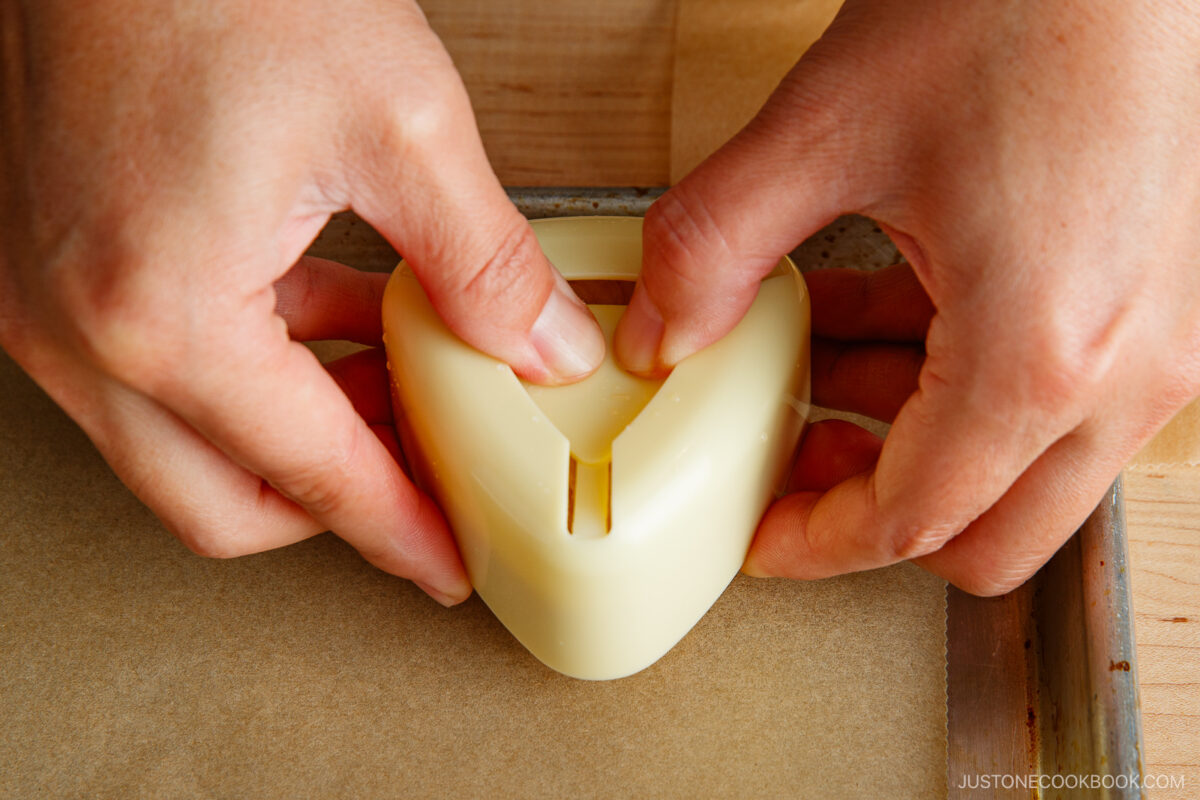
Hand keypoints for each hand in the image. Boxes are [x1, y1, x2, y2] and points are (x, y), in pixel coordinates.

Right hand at [0, 0, 603, 604]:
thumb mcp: (401, 127)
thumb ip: (487, 264)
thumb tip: (546, 350)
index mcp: (160, 319)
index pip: (310, 477)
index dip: (398, 532)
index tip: (451, 565)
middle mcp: (80, 335)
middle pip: (226, 503)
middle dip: (340, 510)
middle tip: (434, 494)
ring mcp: (56, 306)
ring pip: (191, 450)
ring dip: (302, 439)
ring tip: (406, 404)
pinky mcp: (63, 268)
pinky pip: (168, 374)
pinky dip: (262, 376)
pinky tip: (341, 332)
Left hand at [615, 0, 1199, 594]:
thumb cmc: (1019, 5)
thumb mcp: (822, 131)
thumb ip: (711, 249)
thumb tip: (657, 333)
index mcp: (1043, 353)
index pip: (914, 520)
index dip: (820, 544)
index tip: (765, 540)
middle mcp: (1126, 369)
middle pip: (989, 537)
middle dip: (877, 518)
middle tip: (794, 472)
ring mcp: (1159, 339)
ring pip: (1023, 475)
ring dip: (915, 447)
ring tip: (824, 380)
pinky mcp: (1158, 301)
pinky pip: (1054, 399)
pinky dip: (961, 388)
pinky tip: (887, 320)